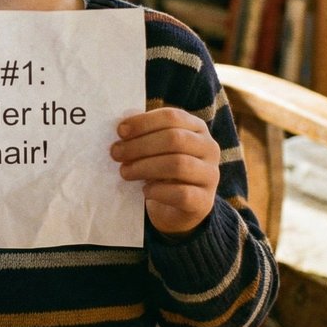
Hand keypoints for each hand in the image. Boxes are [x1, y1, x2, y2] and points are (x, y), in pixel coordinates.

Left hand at [111, 107, 219, 237]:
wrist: (176, 209)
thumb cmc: (161, 171)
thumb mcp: (154, 148)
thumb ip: (142, 135)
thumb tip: (122, 127)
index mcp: (196, 128)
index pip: (173, 117)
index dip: (144, 122)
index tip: (120, 131)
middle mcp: (209, 148)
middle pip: (175, 139)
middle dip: (140, 145)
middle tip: (116, 153)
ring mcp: (210, 175)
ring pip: (179, 165)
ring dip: (145, 167)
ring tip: (125, 172)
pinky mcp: (205, 201)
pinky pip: (182, 194)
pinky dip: (158, 191)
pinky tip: (145, 191)